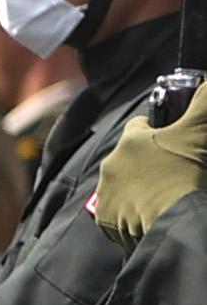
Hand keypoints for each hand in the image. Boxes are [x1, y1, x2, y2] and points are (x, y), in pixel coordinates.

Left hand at [94, 99, 206, 248]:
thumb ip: (203, 102)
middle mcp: (111, 166)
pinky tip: (156, 215)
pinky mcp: (108, 221)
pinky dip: (135, 215)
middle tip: (175, 172)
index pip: (141, 125)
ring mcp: (107, 194)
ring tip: (167, 196)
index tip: (174, 136)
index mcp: (130, 140)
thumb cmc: (187, 173)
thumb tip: (206, 82)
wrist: (175, 221)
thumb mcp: (199, 130)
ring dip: (142, 189)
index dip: (159, 128)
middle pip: (131, 158)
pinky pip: (120, 214)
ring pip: (125, 186)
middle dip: (150, 163)